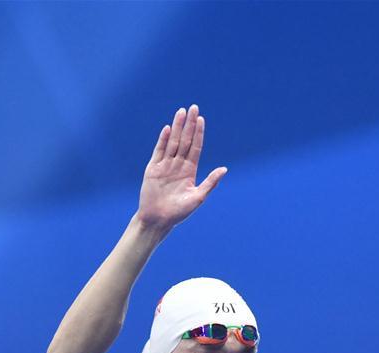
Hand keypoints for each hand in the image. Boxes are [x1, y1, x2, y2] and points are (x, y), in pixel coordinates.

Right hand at [137, 105, 226, 231]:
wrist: (158, 220)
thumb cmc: (179, 213)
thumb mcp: (198, 198)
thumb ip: (210, 182)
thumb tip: (225, 169)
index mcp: (190, 171)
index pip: (195, 147)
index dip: (198, 133)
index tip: (201, 119)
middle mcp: (178, 166)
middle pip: (184, 140)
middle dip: (189, 124)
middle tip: (193, 107)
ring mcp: (165, 166)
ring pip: (172, 142)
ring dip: (176, 127)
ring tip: (181, 112)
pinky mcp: (153, 169)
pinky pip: (159, 151)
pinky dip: (162, 140)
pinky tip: (167, 129)